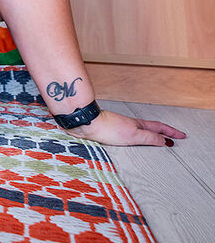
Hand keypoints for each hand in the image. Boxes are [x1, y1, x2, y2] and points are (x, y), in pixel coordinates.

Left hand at [68, 109, 185, 145]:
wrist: (87, 124)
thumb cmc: (108, 128)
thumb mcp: (134, 135)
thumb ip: (149, 138)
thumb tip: (164, 141)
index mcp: (139, 125)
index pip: (159, 128)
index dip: (171, 132)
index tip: (182, 136)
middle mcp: (131, 125)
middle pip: (152, 128)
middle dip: (164, 133)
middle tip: (174, 139)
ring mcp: (121, 128)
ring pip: (141, 132)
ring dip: (151, 136)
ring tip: (158, 142)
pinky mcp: (111, 132)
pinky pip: (131, 136)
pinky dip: (138, 139)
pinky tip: (134, 144)